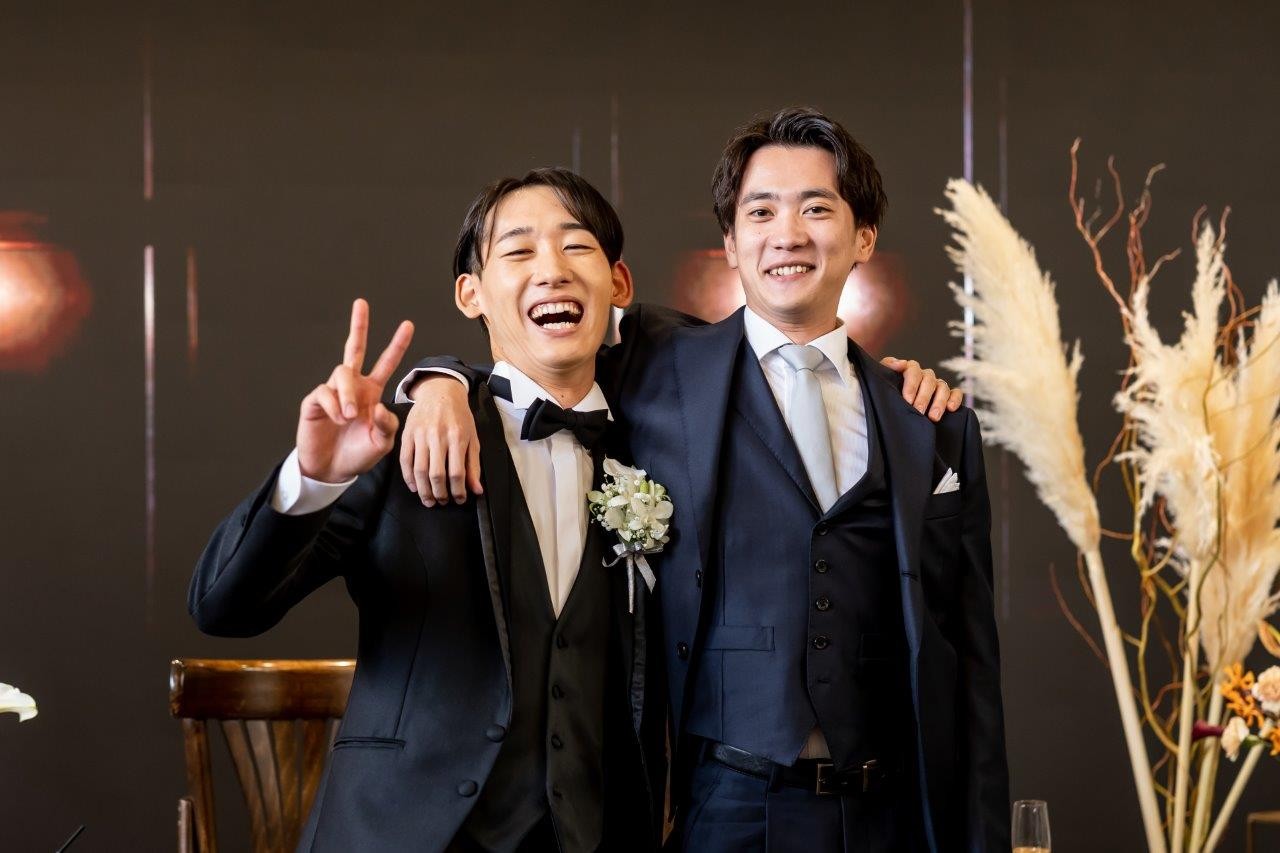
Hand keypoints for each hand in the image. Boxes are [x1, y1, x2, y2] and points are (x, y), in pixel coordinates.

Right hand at [297, 299, 413, 482]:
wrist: (332, 470)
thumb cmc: (358, 454)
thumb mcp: (382, 443)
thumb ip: (388, 425)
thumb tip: (379, 405)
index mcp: (371, 392)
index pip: (386, 363)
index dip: (397, 345)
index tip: (408, 325)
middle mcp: (352, 387)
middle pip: (354, 348)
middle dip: (359, 326)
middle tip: (362, 304)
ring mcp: (333, 392)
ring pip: (342, 373)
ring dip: (349, 393)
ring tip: (351, 416)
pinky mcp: (314, 402)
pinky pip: (324, 392)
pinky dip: (334, 405)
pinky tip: (340, 419)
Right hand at [399, 375, 482, 505]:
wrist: (440, 392)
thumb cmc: (459, 416)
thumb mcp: (472, 438)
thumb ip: (473, 465)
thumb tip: (477, 490)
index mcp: (457, 437)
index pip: (457, 472)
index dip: (458, 491)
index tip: (459, 499)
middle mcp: (438, 437)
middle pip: (436, 474)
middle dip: (440, 494)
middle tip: (442, 502)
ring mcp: (420, 435)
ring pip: (419, 470)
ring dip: (424, 490)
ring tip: (429, 500)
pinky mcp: (407, 434)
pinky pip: (405, 460)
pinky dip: (408, 477)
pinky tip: (415, 487)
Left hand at [880, 356, 962, 421]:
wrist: (891, 410)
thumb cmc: (887, 393)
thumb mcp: (883, 380)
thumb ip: (888, 367)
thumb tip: (901, 363)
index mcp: (909, 370)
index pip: (913, 370)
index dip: (911, 384)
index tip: (907, 400)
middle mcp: (924, 376)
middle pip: (929, 380)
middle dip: (924, 397)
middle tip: (919, 411)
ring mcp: (937, 385)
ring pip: (943, 386)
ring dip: (939, 401)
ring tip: (933, 417)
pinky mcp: (948, 395)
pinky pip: (956, 392)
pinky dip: (955, 399)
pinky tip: (951, 409)